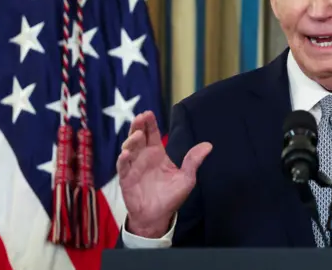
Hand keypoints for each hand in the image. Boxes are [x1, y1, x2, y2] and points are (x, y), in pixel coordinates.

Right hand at [116, 111, 212, 237]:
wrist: (158, 217)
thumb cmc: (171, 197)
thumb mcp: (186, 178)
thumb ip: (194, 161)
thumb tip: (208, 145)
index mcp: (157, 153)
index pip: (152, 133)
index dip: (149, 123)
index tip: (148, 113)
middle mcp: (144, 157)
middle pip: (138, 137)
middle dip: (138, 126)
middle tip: (140, 118)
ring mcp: (133, 167)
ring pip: (128, 149)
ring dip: (131, 141)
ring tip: (137, 136)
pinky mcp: (126, 179)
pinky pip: (122, 167)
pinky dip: (123, 160)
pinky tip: (126, 154)